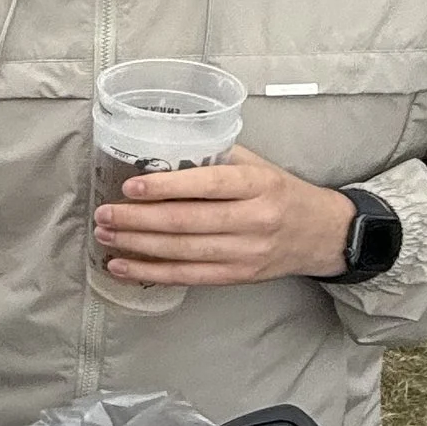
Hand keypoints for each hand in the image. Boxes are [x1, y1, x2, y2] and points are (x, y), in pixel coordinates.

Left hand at [92, 147, 355, 285]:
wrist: (322, 233)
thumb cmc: (279, 192)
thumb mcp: (257, 165)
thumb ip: (215, 157)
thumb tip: (158, 148)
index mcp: (258, 184)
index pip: (208, 185)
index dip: (166, 187)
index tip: (130, 187)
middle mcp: (255, 219)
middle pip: (187, 222)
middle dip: (138, 220)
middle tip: (104, 214)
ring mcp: (246, 253)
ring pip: (182, 252)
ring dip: (137, 245)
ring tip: (106, 235)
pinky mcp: (238, 277)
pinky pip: (188, 277)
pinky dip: (150, 273)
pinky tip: (122, 266)